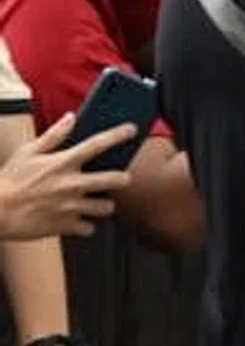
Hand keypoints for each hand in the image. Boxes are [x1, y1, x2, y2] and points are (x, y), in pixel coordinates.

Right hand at [0, 114, 133, 239]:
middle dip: (123, 178)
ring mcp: (70, 206)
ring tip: (97, 201)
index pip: (98, 144)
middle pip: (116, 179)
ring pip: (107, 207)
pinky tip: (79, 219)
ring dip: (105, 204)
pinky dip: (86, 225)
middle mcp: (71, 184)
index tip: (132, 130)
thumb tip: (71, 117)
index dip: (119, 134)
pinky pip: (89, 228)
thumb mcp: (28, 152)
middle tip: (121, 178)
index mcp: (63, 163)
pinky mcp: (64, 226)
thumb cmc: (8, 181)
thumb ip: (54, 135)